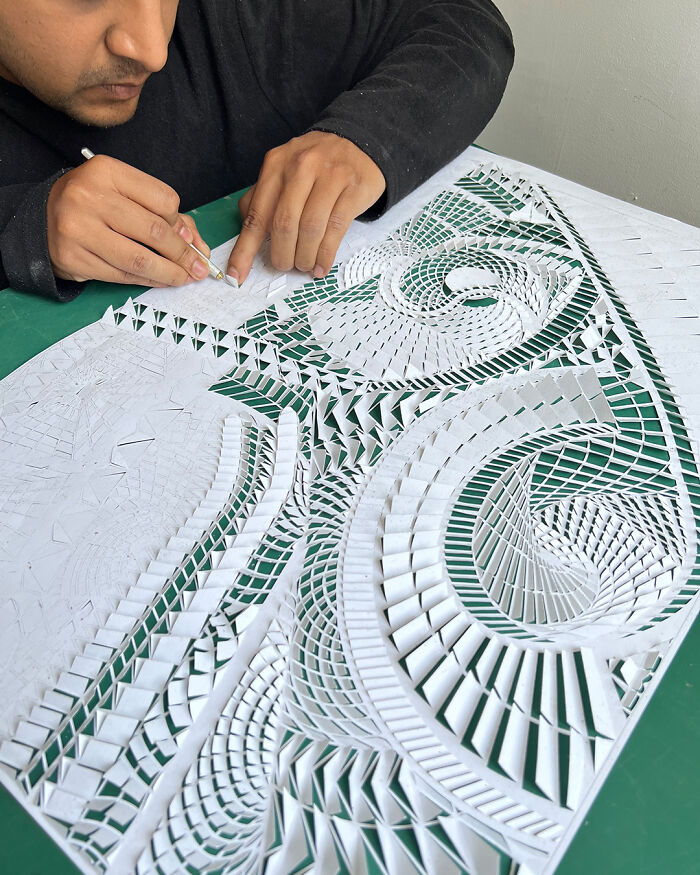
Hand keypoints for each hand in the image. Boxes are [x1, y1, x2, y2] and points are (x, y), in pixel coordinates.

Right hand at [47, 155, 211, 286]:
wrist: (40, 219)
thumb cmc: (92, 204)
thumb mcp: (123, 193)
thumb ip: (163, 213)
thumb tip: (196, 244)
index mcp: (107, 172)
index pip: (164, 200)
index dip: (182, 224)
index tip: (191, 240)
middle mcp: (89, 197)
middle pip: (155, 231)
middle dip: (183, 255)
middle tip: (198, 268)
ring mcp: (78, 229)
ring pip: (140, 259)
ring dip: (169, 274)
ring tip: (184, 278)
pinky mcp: (74, 258)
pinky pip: (122, 275)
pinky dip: (148, 281)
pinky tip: (161, 281)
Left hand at [227, 131, 385, 283]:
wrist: (358, 143)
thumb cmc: (315, 165)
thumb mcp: (284, 170)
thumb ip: (263, 197)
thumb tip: (246, 235)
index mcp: (276, 165)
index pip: (256, 214)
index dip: (244, 250)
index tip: (236, 275)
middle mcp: (301, 167)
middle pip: (283, 224)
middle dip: (281, 255)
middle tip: (284, 265)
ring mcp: (329, 176)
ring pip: (310, 228)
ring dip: (305, 256)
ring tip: (304, 265)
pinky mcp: (352, 189)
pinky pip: (335, 229)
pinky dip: (326, 254)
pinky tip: (322, 265)